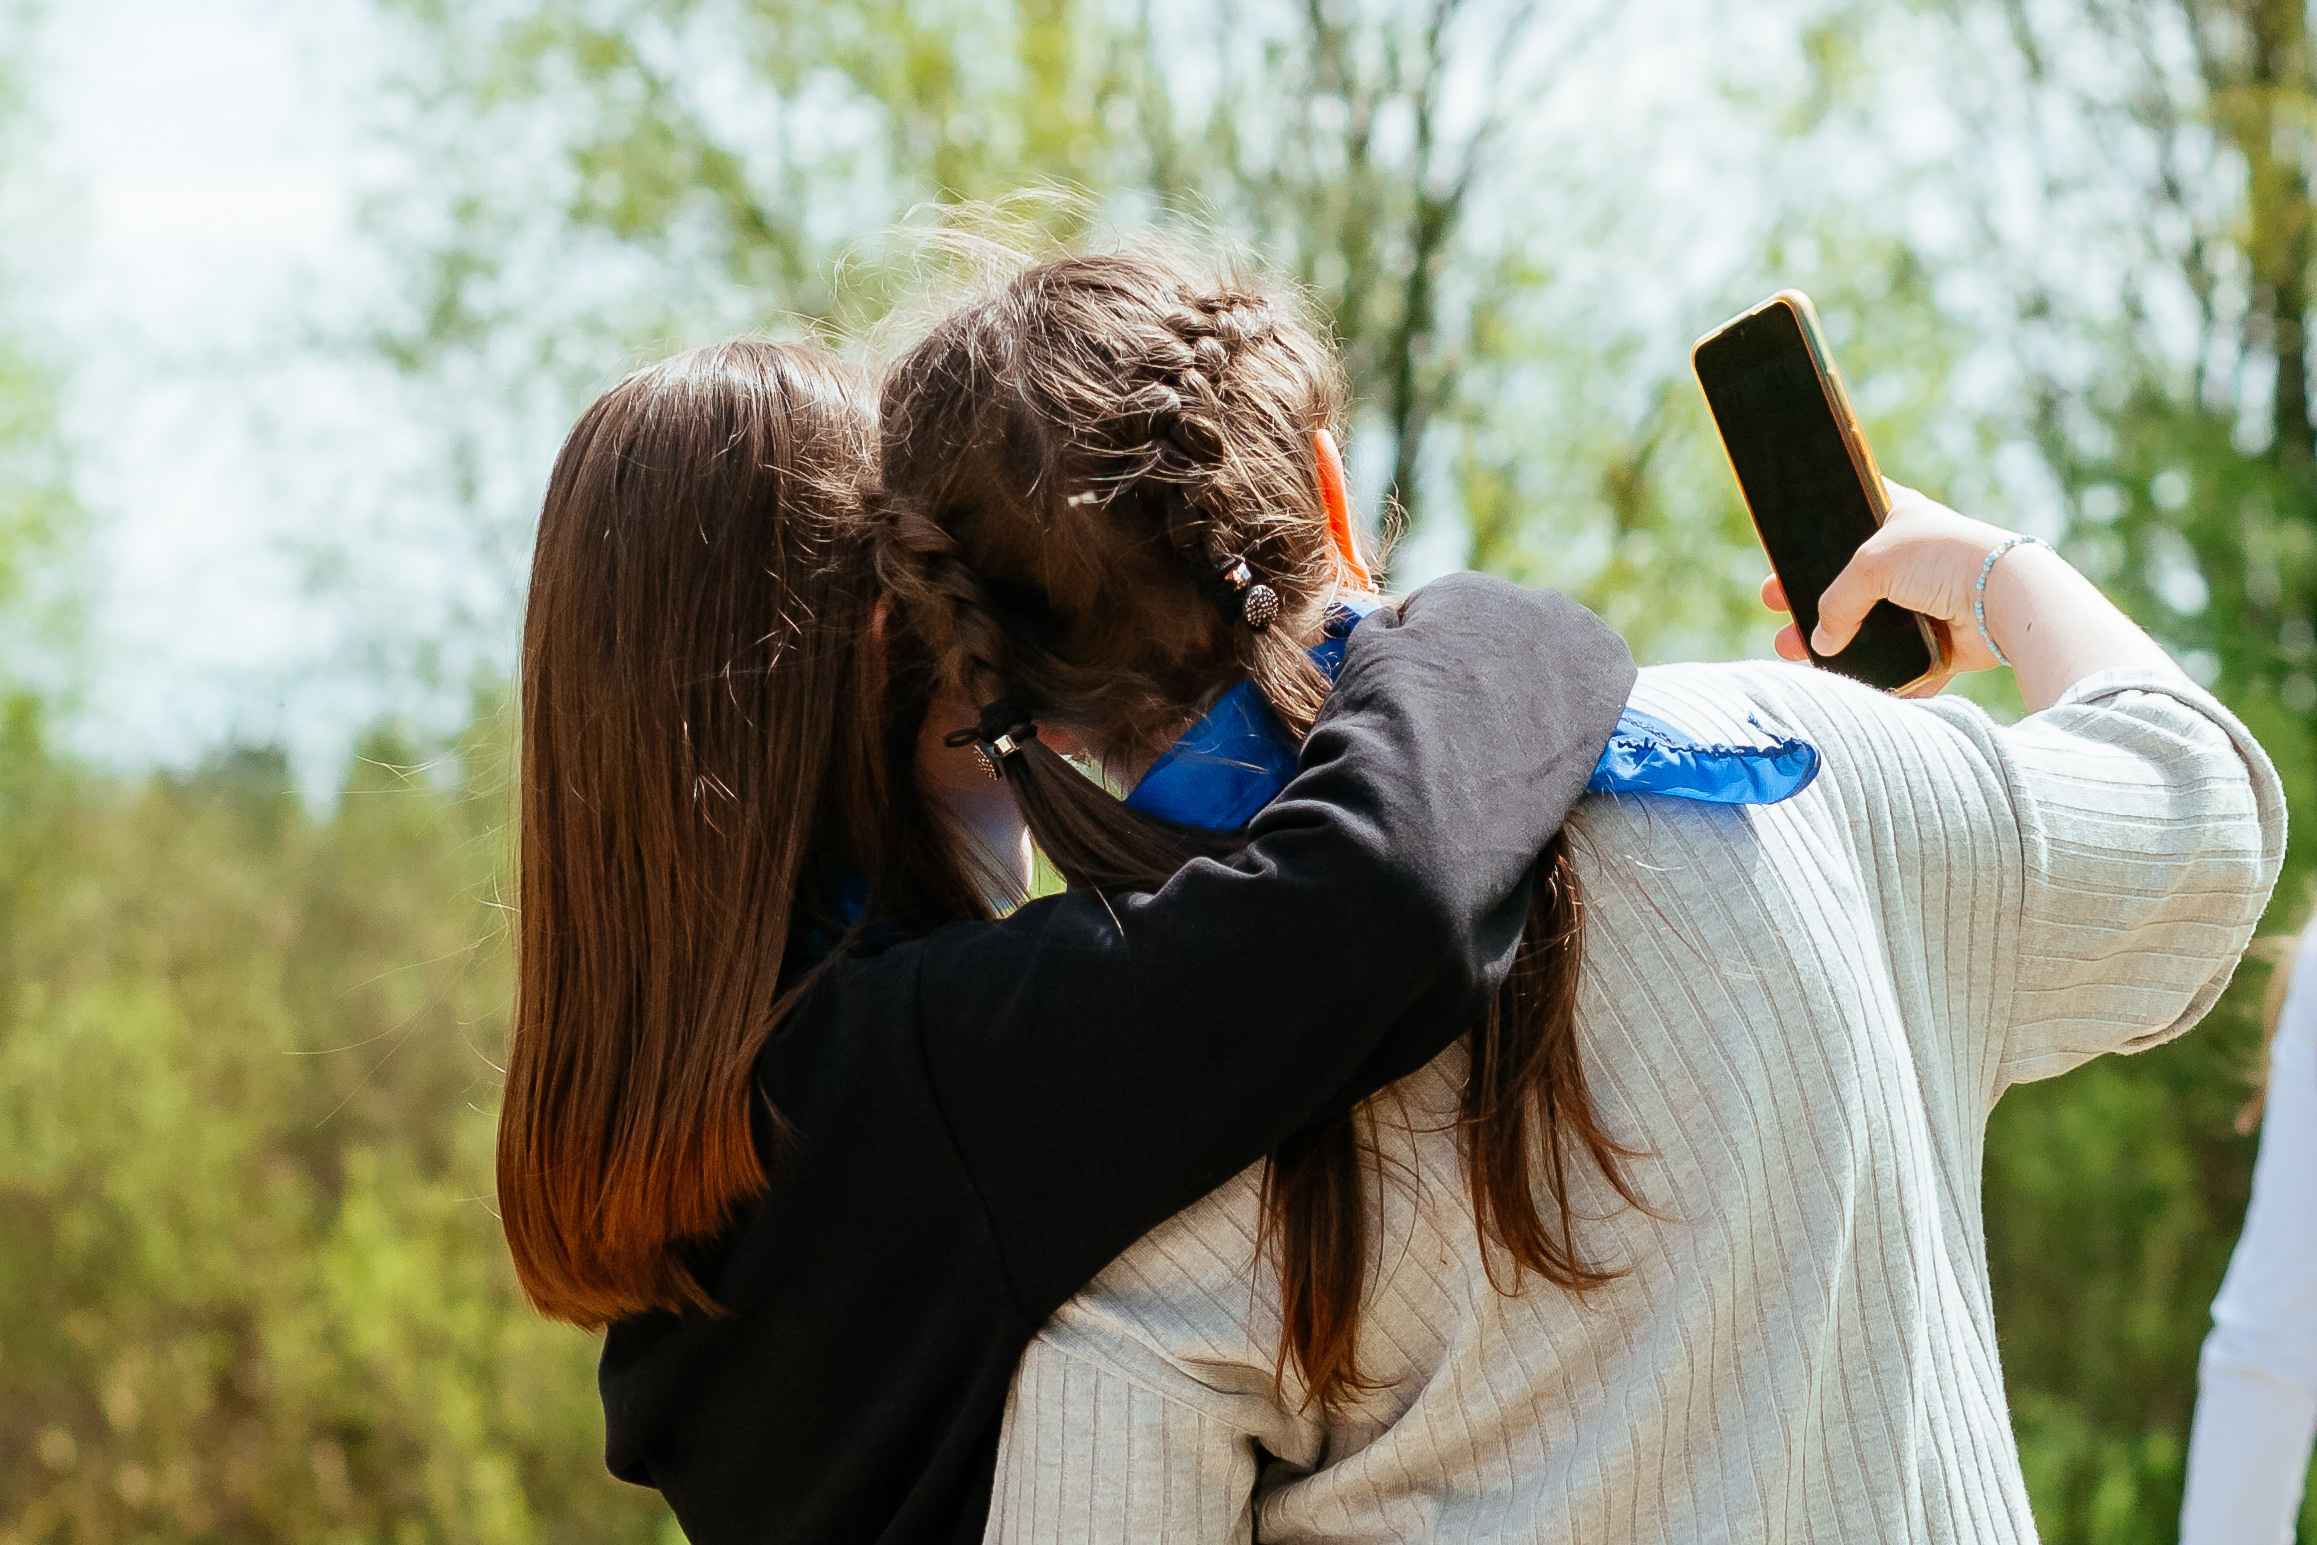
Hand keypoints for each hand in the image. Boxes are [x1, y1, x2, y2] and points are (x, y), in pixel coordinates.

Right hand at [1761, 480, 2018, 685]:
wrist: (2000, 596)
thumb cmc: (1940, 558)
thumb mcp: (1871, 564)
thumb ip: (1836, 602)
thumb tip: (1819, 642)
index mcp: (1896, 517)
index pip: (1846, 518)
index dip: (1814, 536)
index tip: (1783, 556)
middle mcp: (1910, 556)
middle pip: (1849, 581)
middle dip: (1810, 598)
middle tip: (1778, 609)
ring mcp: (1925, 598)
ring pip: (1871, 624)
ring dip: (1839, 642)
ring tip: (1800, 654)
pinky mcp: (1940, 638)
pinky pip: (1902, 660)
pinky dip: (1883, 672)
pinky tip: (1849, 677)